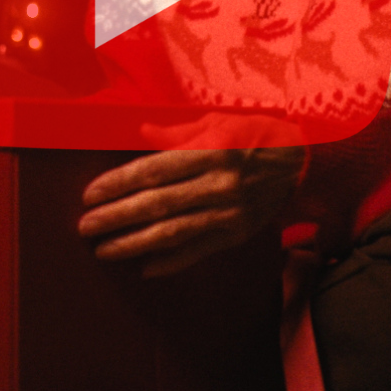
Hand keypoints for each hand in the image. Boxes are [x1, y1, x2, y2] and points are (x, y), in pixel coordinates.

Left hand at [77, 112, 304, 277]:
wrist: (304, 162)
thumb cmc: (256, 135)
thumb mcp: (217, 122)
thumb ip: (177, 132)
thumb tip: (141, 132)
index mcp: (211, 151)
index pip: (153, 170)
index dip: (118, 184)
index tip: (90, 194)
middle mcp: (218, 184)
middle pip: (157, 204)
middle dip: (116, 217)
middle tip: (86, 226)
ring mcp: (228, 213)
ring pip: (173, 233)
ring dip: (134, 243)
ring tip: (105, 249)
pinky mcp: (237, 233)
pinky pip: (199, 251)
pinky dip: (171, 262)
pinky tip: (145, 268)